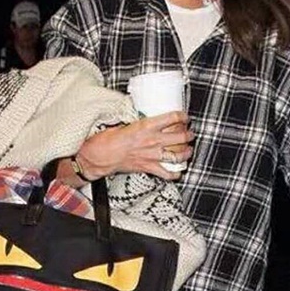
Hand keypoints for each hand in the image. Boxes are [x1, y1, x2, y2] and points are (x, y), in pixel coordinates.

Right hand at [75, 111, 193, 180]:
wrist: (99, 156)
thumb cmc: (107, 139)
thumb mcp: (124, 123)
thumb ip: (137, 122)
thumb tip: (144, 117)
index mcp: (146, 126)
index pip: (172, 118)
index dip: (182, 116)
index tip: (184, 117)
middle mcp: (152, 140)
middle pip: (180, 137)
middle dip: (188, 135)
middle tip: (190, 133)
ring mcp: (152, 155)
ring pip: (178, 155)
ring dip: (187, 153)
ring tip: (189, 150)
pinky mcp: (148, 167)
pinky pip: (167, 174)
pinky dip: (174, 174)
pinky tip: (178, 172)